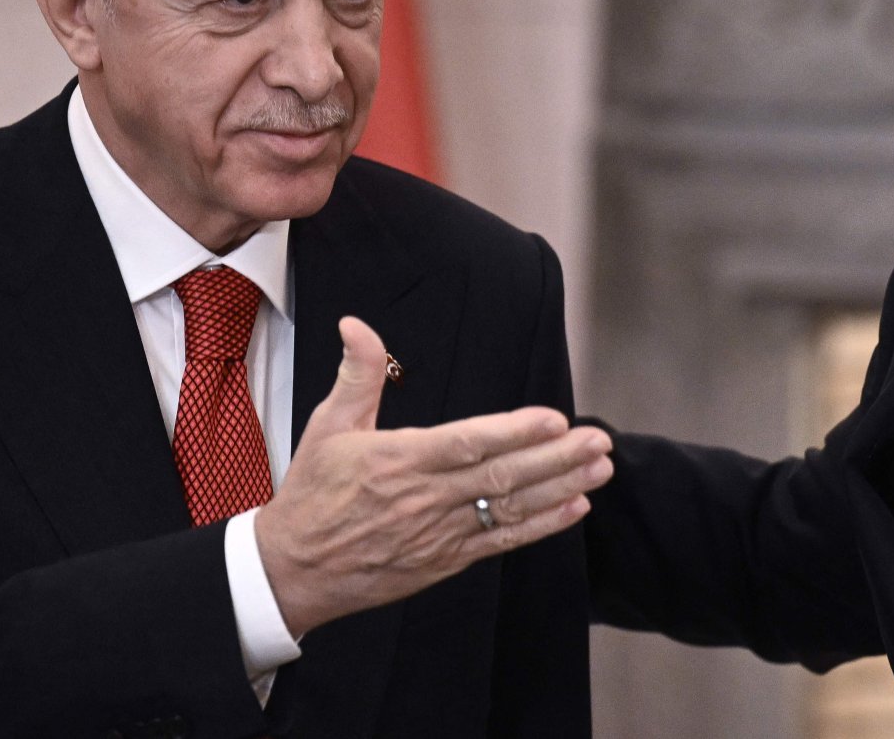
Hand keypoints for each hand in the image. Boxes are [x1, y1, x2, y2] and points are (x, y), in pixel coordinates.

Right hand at [256, 316, 611, 634]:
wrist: (293, 571)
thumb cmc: (313, 494)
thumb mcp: (327, 426)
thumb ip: (355, 374)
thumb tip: (356, 323)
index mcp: (397, 460)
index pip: (466, 443)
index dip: (513, 433)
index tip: (554, 419)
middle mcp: (423, 499)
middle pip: (501, 478)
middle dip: (556, 458)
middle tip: (598, 440)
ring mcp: (438, 534)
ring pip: (509, 510)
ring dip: (560, 488)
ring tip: (600, 468)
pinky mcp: (445, 561)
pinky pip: (500, 542)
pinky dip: (541, 527)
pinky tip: (575, 507)